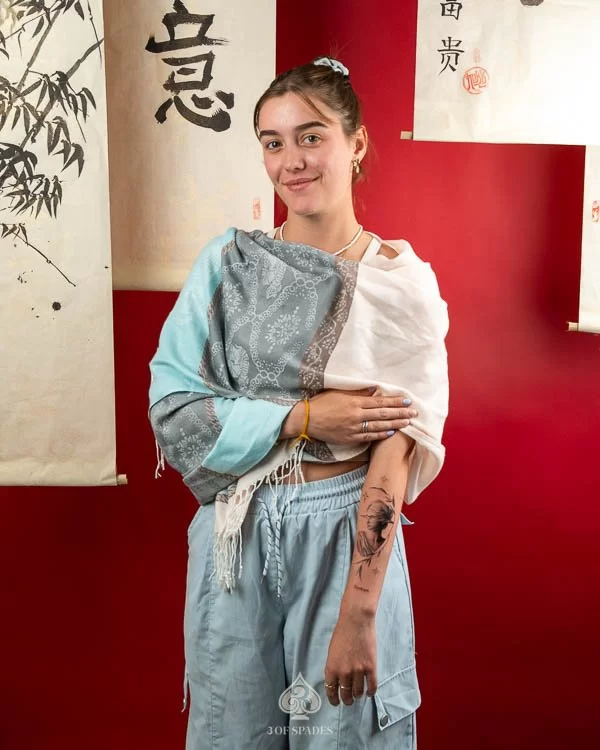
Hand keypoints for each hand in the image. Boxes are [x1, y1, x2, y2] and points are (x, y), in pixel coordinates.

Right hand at [299, 388, 417, 443]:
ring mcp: (353, 428)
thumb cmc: (321, 403)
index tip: (407, 400)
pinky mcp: (349, 438)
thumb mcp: (339, 393)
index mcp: (354, 402)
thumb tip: (374, 389)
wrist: (306, 420)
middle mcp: (356, 415)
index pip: (380, 402)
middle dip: (400, 413)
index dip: (395, 401)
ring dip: (395, 424)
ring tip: (407, 423)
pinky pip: (368, 437)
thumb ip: (358, 392)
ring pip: (379, 427)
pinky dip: (381, 435)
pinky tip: (390, 433)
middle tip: (414, 413)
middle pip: (383, 414)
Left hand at [324, 609, 377, 705]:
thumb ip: (334, 666)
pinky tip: (369, 692)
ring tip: (358, 695)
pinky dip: (370, 691)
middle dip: (347, 700)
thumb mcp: (332, 651)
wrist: (356, 621)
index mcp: (331, 668)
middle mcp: (344, 673)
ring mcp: (358, 671)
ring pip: (358, 692)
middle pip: (345, 694)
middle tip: (348, 701)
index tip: (336, 702)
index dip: (334, 699)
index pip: (331, 691)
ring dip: (358, 695)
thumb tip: (337, 679)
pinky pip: (371, 686)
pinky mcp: (371, 667)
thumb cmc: (342, 632)